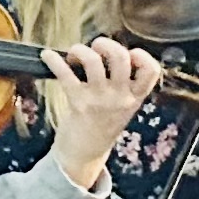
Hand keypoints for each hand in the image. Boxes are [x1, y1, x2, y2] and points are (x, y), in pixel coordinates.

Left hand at [39, 37, 165, 184]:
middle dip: (106, 44)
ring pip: (93, 61)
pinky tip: (47, 56)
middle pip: (121, 57)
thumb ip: (123, 84)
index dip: (142, 56)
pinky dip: (53, 60)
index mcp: (135, 97)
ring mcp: (99, 100)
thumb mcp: (123, 106)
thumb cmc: (102, 125)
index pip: (151, 70)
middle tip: (96, 47)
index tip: (129, 54)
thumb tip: (107, 52)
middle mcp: (120, 97)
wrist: (85, 154)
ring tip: (74, 55)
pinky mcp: (78, 102)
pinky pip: (65, 74)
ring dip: (80, 50)